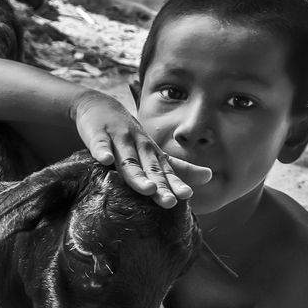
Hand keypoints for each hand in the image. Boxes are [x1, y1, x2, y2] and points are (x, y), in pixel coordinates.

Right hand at [71, 90, 210, 207]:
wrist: (99, 106)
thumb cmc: (129, 136)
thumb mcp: (153, 152)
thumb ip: (178, 167)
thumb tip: (209, 176)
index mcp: (151, 154)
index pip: (166, 171)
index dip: (176, 183)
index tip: (187, 195)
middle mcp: (139, 146)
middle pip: (149, 169)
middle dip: (160, 185)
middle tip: (170, 201)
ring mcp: (119, 140)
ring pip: (128, 160)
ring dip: (137, 174)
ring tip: (147, 188)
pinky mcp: (98, 134)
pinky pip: (100, 144)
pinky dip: (102, 151)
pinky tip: (105, 161)